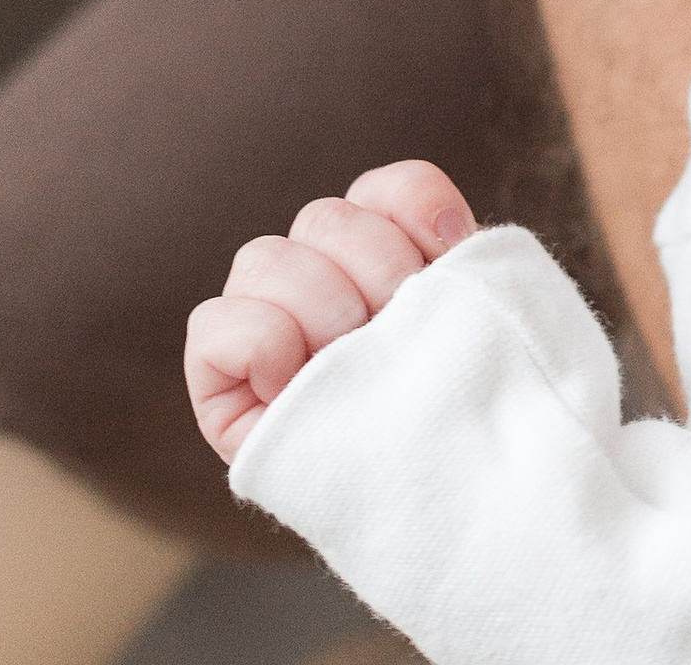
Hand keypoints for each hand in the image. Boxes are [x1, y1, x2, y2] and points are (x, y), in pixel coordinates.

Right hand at [184, 159, 475, 461]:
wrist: (444, 500)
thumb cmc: (460, 408)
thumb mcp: (476, 327)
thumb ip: (458, 269)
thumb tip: (447, 232)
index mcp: (379, 253)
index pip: (385, 189)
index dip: (417, 209)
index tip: (452, 255)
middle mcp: (316, 278)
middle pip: (324, 217)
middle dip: (375, 267)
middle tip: (401, 326)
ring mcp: (263, 327)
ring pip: (265, 257)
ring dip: (320, 306)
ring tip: (352, 359)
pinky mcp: (219, 381)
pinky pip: (213, 323)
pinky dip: (259, 342)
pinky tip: (297, 382)